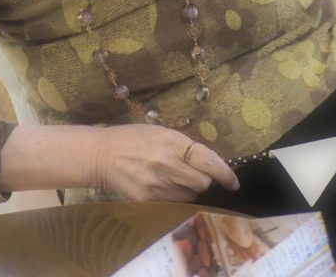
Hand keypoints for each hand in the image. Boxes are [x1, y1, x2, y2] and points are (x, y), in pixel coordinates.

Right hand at [90, 125, 238, 202]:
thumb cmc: (133, 137)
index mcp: (171, 142)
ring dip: (189, 189)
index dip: (225, 173)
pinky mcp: (148, 200)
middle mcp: (167, 164)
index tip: (234, 182)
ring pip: (189, 195)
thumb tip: (207, 161)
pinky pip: (173, 203)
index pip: (208, 161)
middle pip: (202, 182)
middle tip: (194, 173)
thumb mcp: (160, 132)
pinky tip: (163, 186)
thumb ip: (183, 146)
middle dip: (204, 180)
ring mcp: (157, 185)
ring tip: (173, 178)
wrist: (102, 154)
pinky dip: (175, 197)